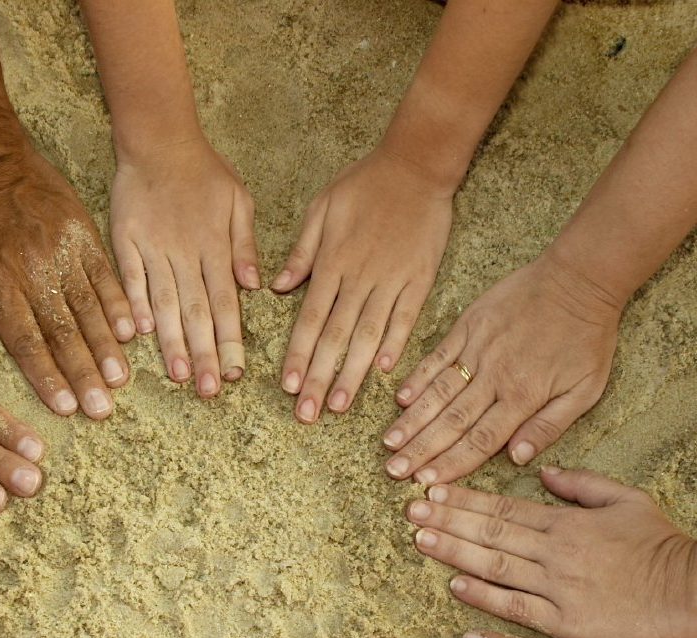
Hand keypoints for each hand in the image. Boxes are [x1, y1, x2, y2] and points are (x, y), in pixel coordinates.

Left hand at [0, 146, 133, 419]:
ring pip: (87, 309)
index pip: (26, 341)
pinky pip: (105, 275)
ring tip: (120, 380)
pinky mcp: (83, 236)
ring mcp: (62, 254)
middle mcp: (35, 274)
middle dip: (83, 374)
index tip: (65, 407)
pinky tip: (131, 332)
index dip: (47, 376)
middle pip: (62, 333)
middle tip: (102, 409)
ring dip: (105, 348)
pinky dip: (119, 304)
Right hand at [110, 137, 257, 397]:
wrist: (158, 139)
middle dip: (204, 353)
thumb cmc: (203, 171)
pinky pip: (130, 278)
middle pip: (197, 310)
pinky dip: (134, 305)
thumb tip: (254, 286)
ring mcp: (153, 248)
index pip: (226, 301)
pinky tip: (138, 334)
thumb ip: (245, 244)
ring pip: (164, 302)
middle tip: (208, 389)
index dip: (230, 338)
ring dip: (171, 340)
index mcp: (215, 246)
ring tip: (177, 374)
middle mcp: (185, 252)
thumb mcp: (238, 200)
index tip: (235, 372)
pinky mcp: (125, 241)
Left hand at [274, 147, 452, 420]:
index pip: (310, 319)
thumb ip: (301, 252)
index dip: (298, 355)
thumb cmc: (363, 183)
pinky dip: (394, 343)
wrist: (417, 165)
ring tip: (339, 405)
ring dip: (352, 373)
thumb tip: (276, 287)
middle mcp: (359, 278)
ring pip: (368, 335)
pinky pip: (405, 317)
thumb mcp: (321, 208)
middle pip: (335, 337)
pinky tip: (382, 371)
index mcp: (332, 263)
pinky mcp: (420, 279)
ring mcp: (392, 280)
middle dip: (319, 378)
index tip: (287, 386)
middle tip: (306, 414)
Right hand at [382, 251, 620, 484]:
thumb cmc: (588, 336)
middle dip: (420, 450)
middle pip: (451, 422)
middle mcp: (494, 376)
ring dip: (411, 420)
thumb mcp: (586, 389)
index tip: (426, 481)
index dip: (451, 463)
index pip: (480, 440)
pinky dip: (417, 378)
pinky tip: (399, 399)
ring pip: (438, 393)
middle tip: (393, 472)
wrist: (580, 278)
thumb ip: (550, 425)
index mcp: (523, 397)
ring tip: (388, 443)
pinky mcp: (468, 326)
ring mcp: (477, 349)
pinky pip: (437, 357)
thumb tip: (518, 457)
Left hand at [405, 468, 696, 637]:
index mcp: (566, 522)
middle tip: (409, 509)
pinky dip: (484, 596)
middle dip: (446, 520)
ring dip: (453, 551)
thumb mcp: (626, 499)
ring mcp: (557, 588)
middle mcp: (554, 552)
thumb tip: (543, 472)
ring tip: (418, 538)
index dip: (464, 499)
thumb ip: (582, 484)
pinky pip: (516, 607)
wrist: (695, 589)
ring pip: (495, 566)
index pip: (503, 507)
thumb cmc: (663, 544)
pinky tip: (454, 584)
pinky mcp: (565, 623)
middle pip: (490, 532)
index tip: (431, 490)